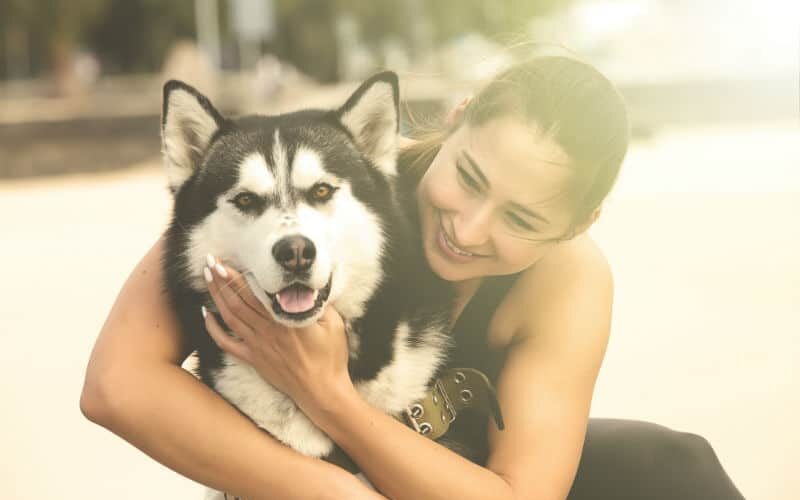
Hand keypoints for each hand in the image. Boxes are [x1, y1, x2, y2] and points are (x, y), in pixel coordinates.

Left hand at [201, 255, 353, 414]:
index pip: (254, 294)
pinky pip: (227, 344)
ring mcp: (258, 346)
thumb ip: (317, 302)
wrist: (323, 391)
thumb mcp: (333, 323)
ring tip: (207, 278)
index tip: (224, 263)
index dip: (236, 278)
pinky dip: (213, 329)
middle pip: (236, 302)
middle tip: (209, 262)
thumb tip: (308, 284)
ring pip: (229, 317)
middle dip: (221, 281)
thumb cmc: (330, 357)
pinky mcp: (254, 359)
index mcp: (285, 319)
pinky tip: (206, 315)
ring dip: (216, 297)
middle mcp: (267, 331)